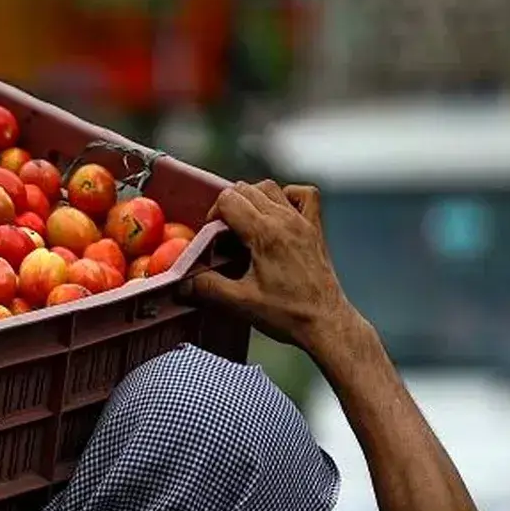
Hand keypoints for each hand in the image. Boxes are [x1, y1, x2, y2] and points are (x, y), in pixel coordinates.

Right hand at [192, 181, 358, 352]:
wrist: (326, 322)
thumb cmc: (288, 314)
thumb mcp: (241, 303)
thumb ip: (208, 288)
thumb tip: (183, 283)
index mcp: (265, 234)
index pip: (228, 200)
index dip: (213, 215)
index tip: (212, 237)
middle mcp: (285, 220)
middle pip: (246, 189)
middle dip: (228, 206)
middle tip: (224, 235)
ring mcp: (303, 222)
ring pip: (270, 188)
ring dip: (252, 198)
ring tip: (245, 224)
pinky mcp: (315, 229)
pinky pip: (305, 195)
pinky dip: (287, 196)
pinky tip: (278, 213)